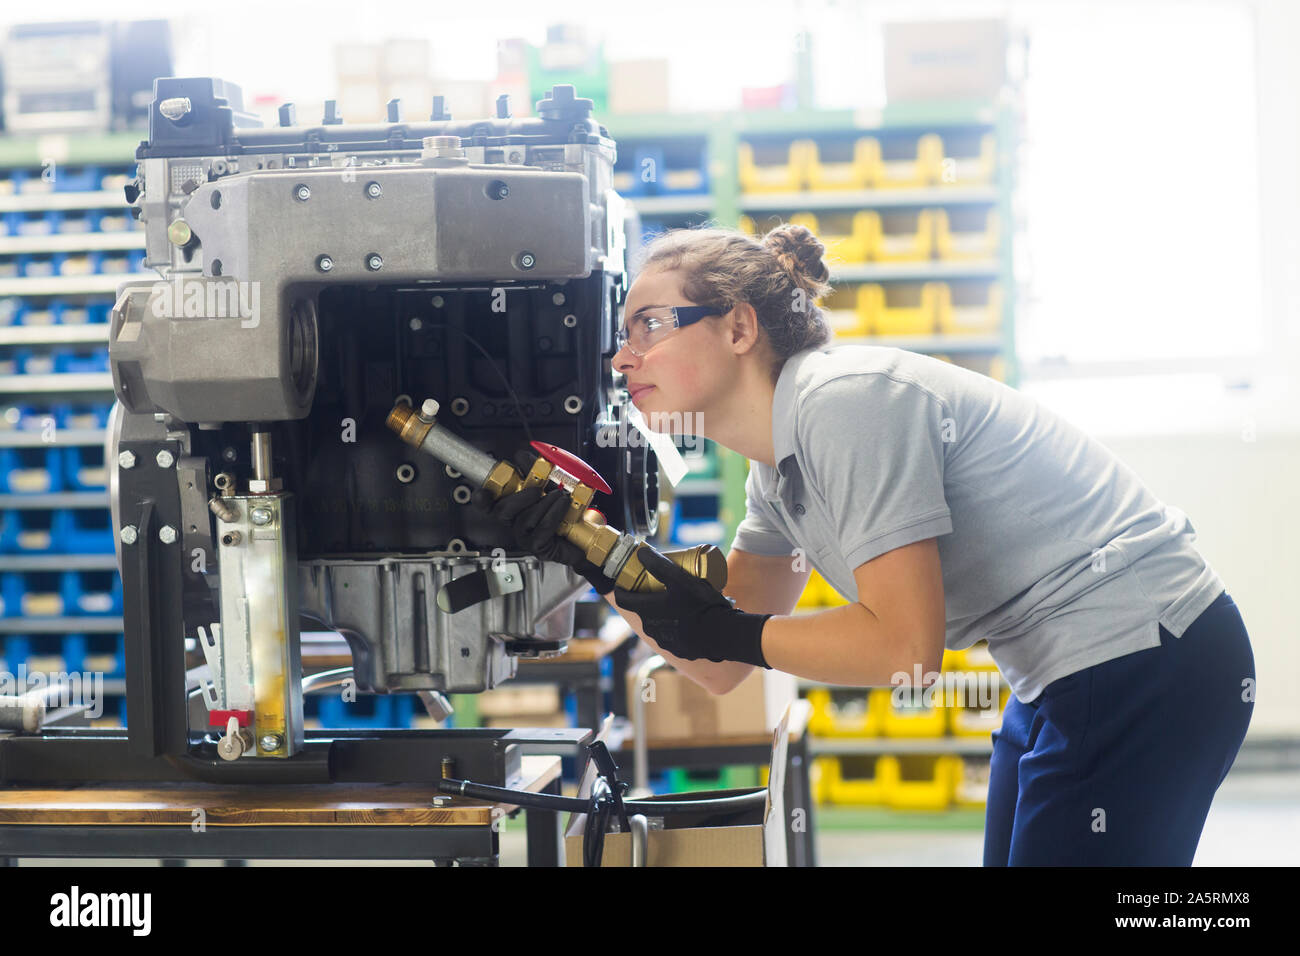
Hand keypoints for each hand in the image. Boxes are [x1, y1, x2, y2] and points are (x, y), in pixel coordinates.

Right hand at [470, 450, 616, 594]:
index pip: (488, 504)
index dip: (481, 499)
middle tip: (537, 489)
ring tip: (560, 496)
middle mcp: (516, 522)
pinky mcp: (539, 548)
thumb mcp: (552, 484)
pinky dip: (554, 514)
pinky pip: (541, 529)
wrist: (586, 534)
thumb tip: (521, 457)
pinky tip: (563, 506)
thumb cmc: (567, 511)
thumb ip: (534, 469)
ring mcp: (526, 537)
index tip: (482, 492)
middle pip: (501, 512)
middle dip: (519, 497)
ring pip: (524, 520)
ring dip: (544, 504)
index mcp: (515, 507)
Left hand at [613, 547, 771, 666]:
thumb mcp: (680, 579)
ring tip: (678, 603)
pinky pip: (672, 636)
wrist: (722, 635)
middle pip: (642, 611)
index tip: (625, 582)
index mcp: (647, 611)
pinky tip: (690, 620)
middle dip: (647, 599)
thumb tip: (641, 553)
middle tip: (659, 587)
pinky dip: (676, 628)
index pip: (622, 600)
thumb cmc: (700, 605)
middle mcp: (651, 629)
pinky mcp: (679, 651)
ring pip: (658, 624)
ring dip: (663, 614)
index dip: (621, 589)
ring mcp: (664, 642)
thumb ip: (659, 565)